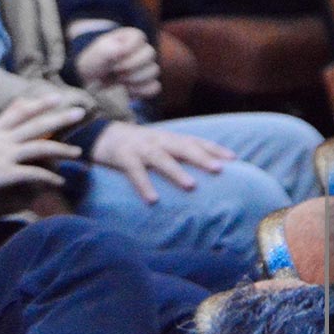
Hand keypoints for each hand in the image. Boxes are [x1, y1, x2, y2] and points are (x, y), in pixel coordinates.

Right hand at [0, 96, 83, 195]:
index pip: (19, 113)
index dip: (38, 105)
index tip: (55, 97)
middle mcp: (2, 140)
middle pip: (36, 125)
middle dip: (59, 118)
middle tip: (80, 112)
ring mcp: (5, 156)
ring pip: (41, 147)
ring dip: (62, 150)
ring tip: (78, 153)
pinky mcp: (5, 173)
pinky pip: (33, 174)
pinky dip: (48, 178)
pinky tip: (59, 182)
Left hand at [73, 26, 160, 100]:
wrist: (91, 81)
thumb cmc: (94, 63)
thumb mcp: (95, 53)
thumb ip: (106, 49)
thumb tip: (121, 50)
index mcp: (130, 37)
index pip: (139, 37)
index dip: (126, 49)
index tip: (113, 58)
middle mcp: (142, 50)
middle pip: (150, 54)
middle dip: (130, 65)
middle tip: (115, 70)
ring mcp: (147, 67)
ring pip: (153, 71)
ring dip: (133, 78)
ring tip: (118, 80)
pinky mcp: (148, 83)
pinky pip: (154, 87)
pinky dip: (140, 90)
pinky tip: (127, 89)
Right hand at [90, 122, 233, 203]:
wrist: (99, 133)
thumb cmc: (134, 144)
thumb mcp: (157, 144)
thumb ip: (176, 153)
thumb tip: (203, 168)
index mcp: (168, 137)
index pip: (195, 141)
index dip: (214, 149)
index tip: (234, 159)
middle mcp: (157, 140)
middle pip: (182, 147)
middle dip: (201, 157)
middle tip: (218, 170)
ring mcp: (139, 147)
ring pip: (160, 158)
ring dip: (176, 171)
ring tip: (191, 186)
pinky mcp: (122, 157)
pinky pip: (134, 172)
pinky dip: (144, 185)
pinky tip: (153, 200)